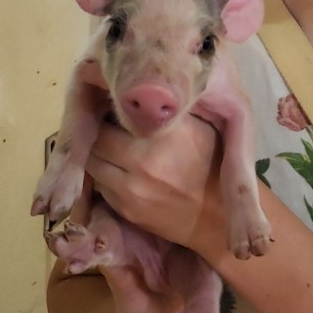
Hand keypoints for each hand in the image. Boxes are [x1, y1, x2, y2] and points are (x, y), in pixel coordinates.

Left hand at [86, 115, 224, 256]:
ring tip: (113, 147)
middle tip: (109, 125)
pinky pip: (99, 184)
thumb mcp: (202, 128)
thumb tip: (136, 92)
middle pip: (98, 136)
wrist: (220, 220)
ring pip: (92, 161)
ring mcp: (131, 188)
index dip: (114, 104)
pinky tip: (120, 170)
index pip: (119, 109)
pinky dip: (105, 174)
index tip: (118, 103)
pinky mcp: (125, 209)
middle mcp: (144, 159)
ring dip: (98, 152)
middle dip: (100, 128)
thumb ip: (167, 111)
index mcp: (167, 132)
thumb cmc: (216, 166)